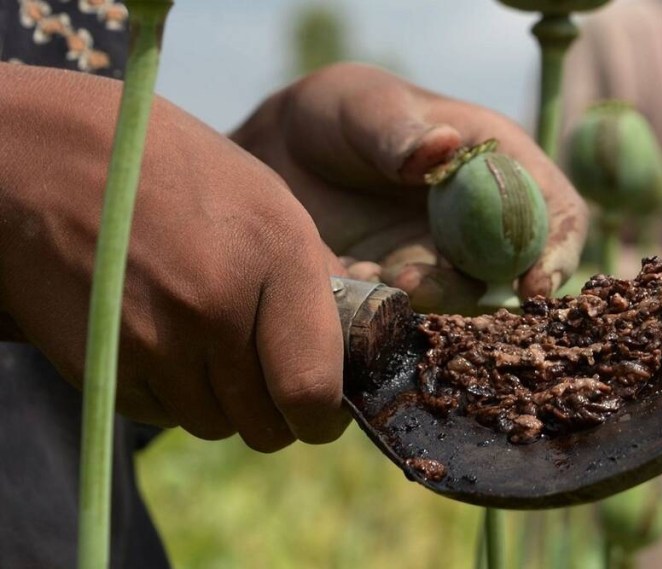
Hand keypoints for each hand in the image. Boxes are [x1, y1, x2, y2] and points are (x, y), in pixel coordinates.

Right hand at [0, 63, 348, 451]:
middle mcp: (219, 304)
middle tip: (267, 378)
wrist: (51, 159)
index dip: (324, 416)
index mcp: (277, 255)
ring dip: (223, 402)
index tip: (323, 410)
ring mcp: (156, 339)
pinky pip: (162, 415)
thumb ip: (316, 278)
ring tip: (208, 342)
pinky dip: (172, 394)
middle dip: (276, 413)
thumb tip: (350, 351)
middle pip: (266, 424)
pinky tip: (163, 339)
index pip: (314, 389)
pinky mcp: (104, 364)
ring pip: (215, 425)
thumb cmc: (176, 173)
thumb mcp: (268, 200)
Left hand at [231, 63, 587, 313]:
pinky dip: (382, 309)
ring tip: (372, 274)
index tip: (534, 283)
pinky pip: (410, 314)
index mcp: (499, 163)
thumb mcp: (364, 107)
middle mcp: (484, 220)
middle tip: (416, 284)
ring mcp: (446, 259)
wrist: (281, 153)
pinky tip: (344, 278)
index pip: (556, 212)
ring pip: (460, 300)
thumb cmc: (339, 113)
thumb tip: (442, 147)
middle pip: (514, 271)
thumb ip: (398, 130)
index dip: (558, 250)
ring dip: (424, 300)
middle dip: (475, 288)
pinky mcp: (406, 289)